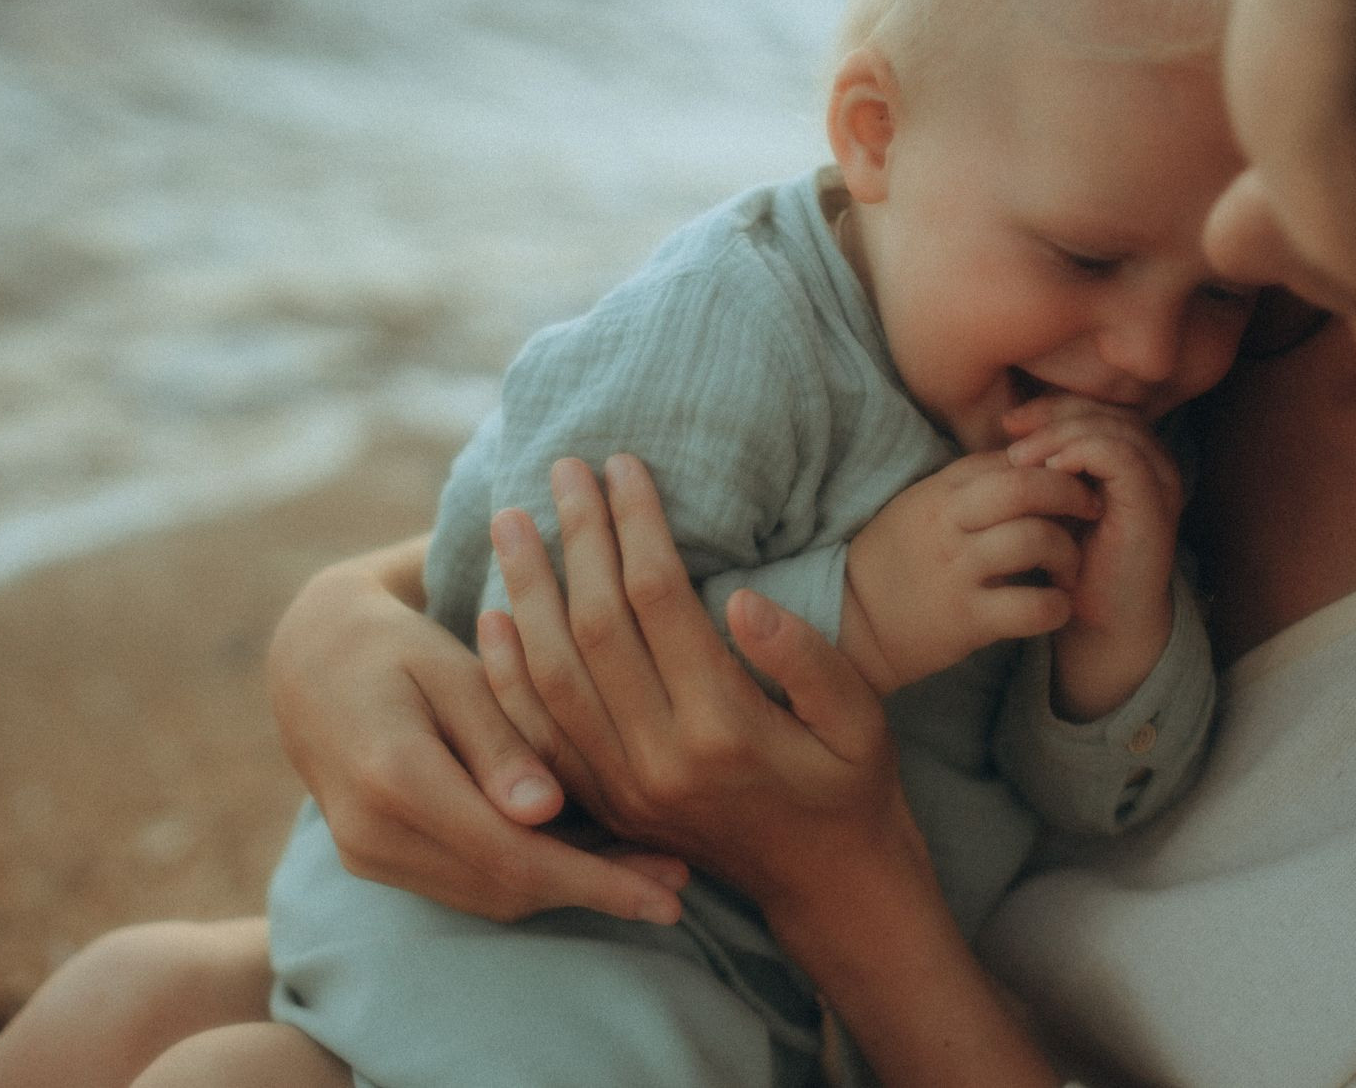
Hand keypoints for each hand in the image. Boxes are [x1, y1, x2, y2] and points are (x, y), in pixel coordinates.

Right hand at [265, 535, 687, 923]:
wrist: (307, 659)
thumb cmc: (394, 647)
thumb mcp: (450, 671)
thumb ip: (499, 740)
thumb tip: (546, 813)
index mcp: (395, 776)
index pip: (512, 853)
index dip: (595, 880)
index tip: (665, 892)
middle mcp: (373, 832)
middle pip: (505, 887)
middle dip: (596, 892)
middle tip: (677, 884)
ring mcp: (367, 854)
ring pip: (488, 896)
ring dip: (568, 891)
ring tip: (648, 875)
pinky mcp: (374, 859)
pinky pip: (465, 884)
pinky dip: (529, 879)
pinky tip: (586, 861)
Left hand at [482, 455, 1061, 1087]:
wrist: (828, 890)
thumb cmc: (852, 788)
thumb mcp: (862, 719)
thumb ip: (805, 659)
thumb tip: (739, 597)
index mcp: (723, 726)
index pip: (658, 600)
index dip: (636, 524)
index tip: (625, 465)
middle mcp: (658, 758)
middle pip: (594, 627)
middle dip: (575, 538)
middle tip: (562, 467)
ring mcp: (621, 786)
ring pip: (551, 675)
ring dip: (526, 591)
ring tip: (510, 521)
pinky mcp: (603, 803)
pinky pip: (536, 731)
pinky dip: (507, 672)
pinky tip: (493, 614)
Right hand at [843, 452, 1103, 692]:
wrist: (851, 623)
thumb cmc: (897, 559)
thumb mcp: (922, 505)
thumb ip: (970, 482)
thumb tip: (1029, 456)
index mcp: (940, 491)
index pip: (1010, 458)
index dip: (1052, 463)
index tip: (1073, 479)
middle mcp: (947, 524)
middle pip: (1027, 487)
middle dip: (1071, 493)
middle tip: (1090, 510)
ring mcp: (957, 571)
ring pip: (1037, 540)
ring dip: (1069, 553)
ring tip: (1069, 567)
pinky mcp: (967, 620)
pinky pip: (1033, 606)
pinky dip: (1057, 606)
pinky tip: (1055, 606)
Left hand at [1002, 398, 1183, 719]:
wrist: (1101, 622)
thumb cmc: (1073, 564)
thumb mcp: (1052, 501)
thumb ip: (1044, 463)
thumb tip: (1008, 424)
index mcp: (1131, 456)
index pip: (1093, 407)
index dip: (1051, 407)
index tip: (1008, 424)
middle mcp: (1153, 461)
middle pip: (1103, 409)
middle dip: (1052, 414)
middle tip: (1010, 432)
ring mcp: (1159, 480)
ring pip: (1111, 425)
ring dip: (1060, 434)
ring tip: (1022, 456)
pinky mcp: (1154, 502)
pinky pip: (1119, 455)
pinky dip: (1080, 453)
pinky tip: (1048, 470)